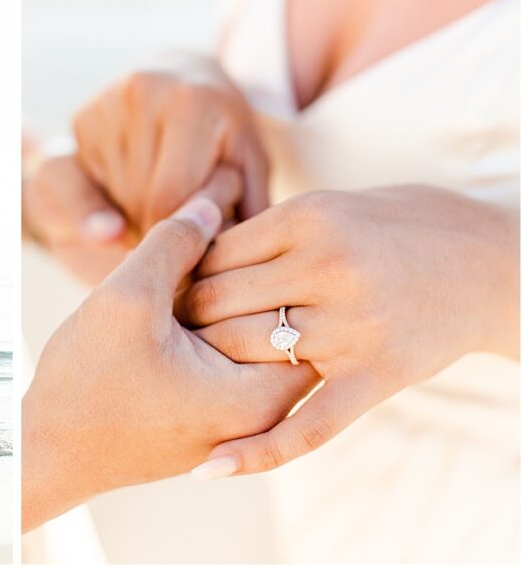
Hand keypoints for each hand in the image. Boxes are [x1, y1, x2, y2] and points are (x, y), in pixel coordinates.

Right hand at [22, 178, 319, 531]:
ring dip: (235, 298)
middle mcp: (263, 418)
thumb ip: (174, 243)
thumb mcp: (125, 300)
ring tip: (199, 260)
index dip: (272, 261)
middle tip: (222, 235)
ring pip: (260, 336)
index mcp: (256, 398)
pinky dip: (220, 322)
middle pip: (288, 323)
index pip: (303, 310)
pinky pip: (237, 354)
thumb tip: (215, 197)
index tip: (240, 231)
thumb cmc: (84, 384)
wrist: (47, 449)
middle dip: (258, 276)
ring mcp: (241, 421)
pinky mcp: (217, 414)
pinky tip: (183, 294)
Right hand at [73, 52, 269, 232]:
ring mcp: (105, 104)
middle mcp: (141, 93)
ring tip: (159, 209)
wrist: (190, 78)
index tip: (187, 251)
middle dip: (154, 227)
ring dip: (132, 215)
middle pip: (136, 198)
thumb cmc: (227, 133)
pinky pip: (85, 183)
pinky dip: (109, 199)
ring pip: (111, 195)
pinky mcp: (82, 117)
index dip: (175, 235)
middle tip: (176, 230)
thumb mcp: (250, 166)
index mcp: (192, 102)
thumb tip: (213, 262)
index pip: (168, 198)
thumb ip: (245, 209)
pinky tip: (134, 190)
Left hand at [186, 186, 518, 476]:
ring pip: (244, 351)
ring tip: (194, 366)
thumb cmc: (405, 225)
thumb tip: (201, 248)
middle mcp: (327, 268)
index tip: (177, 289)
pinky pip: (306, 425)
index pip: (214, 254)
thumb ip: (273, 228)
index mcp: (310, 217)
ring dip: (211, 362)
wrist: (494, 265)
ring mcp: (351, 327)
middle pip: (218, 300)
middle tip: (174, 330)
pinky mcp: (374, 377)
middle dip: (188, 317)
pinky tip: (212, 467)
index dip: (186, 273)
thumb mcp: (335, 204)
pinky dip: (257, 452)